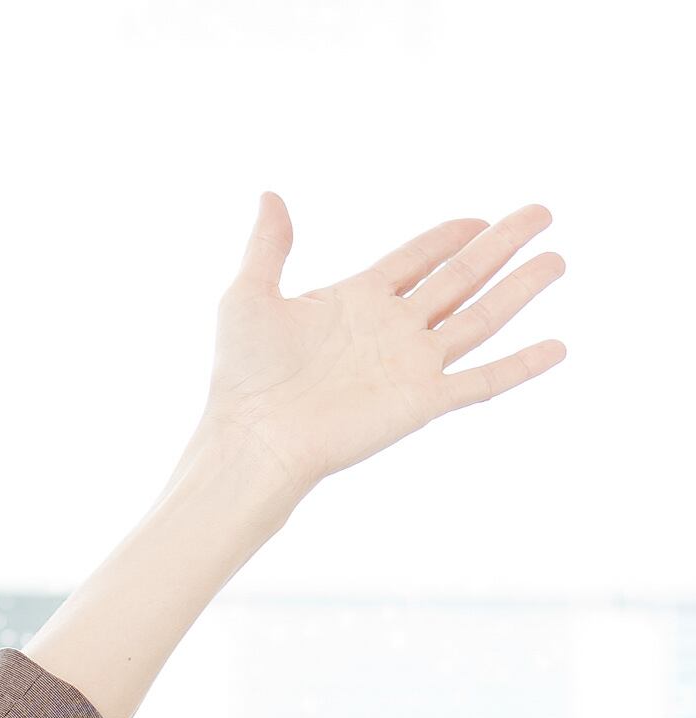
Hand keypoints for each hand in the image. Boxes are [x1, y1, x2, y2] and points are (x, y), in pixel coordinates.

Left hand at [199, 194, 566, 502]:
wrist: (251, 439)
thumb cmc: (242, 376)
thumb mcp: (247, 297)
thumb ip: (268, 247)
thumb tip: (269, 196)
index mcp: (356, 300)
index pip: (416, 259)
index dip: (448, 237)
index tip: (478, 218)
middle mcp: (391, 329)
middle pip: (461, 277)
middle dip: (501, 245)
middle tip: (542, 214)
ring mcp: (411, 365)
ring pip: (481, 318)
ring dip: (521, 290)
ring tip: (558, 260)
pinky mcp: (422, 401)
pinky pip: (483, 381)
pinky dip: (522, 364)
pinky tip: (558, 347)